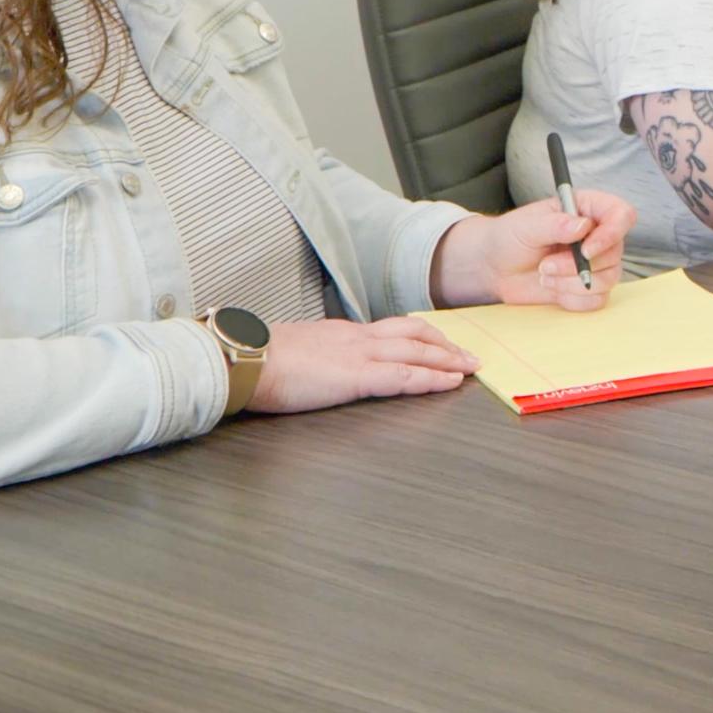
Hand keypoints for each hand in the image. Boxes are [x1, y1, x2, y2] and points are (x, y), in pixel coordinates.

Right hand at [250, 316, 480, 413]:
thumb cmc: (258, 361)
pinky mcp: (356, 376)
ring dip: (448, 359)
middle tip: (468, 354)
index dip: (419, 336)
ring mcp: (358, 355)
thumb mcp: (294, 352)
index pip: (390, 329)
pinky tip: (450, 382)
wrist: (243, 359)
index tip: (438, 343)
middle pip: (413, 333)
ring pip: (417, 350)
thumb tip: (319, 365)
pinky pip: (404, 375)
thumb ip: (315, 356)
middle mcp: (356, 338)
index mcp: (341, 333)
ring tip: (470, 367)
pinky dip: (432, 378)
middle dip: (444, 344)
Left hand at [437, 196, 634, 310]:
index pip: (622, 214)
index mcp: (588, 209)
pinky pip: (596, 300)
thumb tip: (582, 226)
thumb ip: (554, 225)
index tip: (586, 249)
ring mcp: (596, 263)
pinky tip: (551, 288)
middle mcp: (598, 235)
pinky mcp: (588, 288)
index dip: (612, 233)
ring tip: (544, 274)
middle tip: (545, 265)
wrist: (495, 268)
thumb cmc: (510, 238)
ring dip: (570, 283)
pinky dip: (571, 299)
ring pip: (608, 279)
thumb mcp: (526, 226)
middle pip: (615, 252)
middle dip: (576, 266)